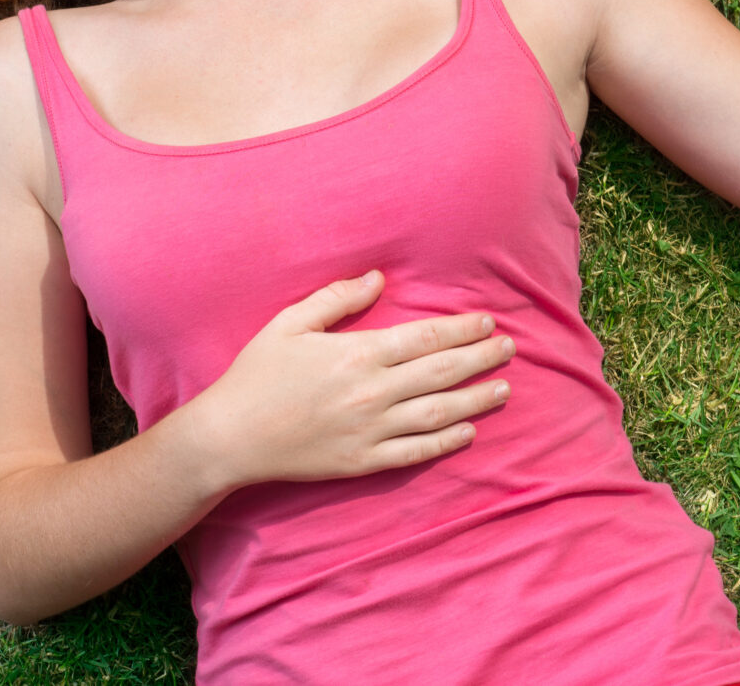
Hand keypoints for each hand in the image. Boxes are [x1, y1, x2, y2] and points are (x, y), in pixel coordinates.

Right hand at [180, 271, 514, 490]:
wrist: (229, 437)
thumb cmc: (257, 374)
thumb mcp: (290, 323)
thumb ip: (337, 298)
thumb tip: (379, 277)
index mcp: (358, 354)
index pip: (426, 338)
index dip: (461, 329)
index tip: (487, 322)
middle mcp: (372, 393)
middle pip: (441, 373)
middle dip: (480, 359)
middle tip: (509, 349)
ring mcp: (369, 431)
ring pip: (437, 414)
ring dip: (475, 400)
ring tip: (503, 389)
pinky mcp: (362, 462)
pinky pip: (414, 452)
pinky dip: (445, 443)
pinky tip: (468, 432)